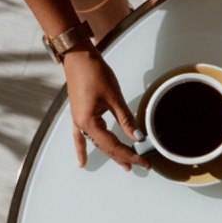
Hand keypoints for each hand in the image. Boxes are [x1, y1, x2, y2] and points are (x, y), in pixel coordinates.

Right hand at [65, 49, 149, 170]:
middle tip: (140, 165)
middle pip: (106, 147)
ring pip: (97, 142)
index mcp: (89, 122)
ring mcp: (79, 120)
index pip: (113, 145)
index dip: (130, 155)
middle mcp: (82, 125)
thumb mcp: (114, 98)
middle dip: (123, 156)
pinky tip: (82, 162)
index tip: (143, 162)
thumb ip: (126, 119)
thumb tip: (137, 136)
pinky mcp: (79, 114)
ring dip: (110, 153)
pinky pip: (80, 136)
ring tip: (124, 165)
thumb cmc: (93, 73)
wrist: (78, 57)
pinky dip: (82, 149)